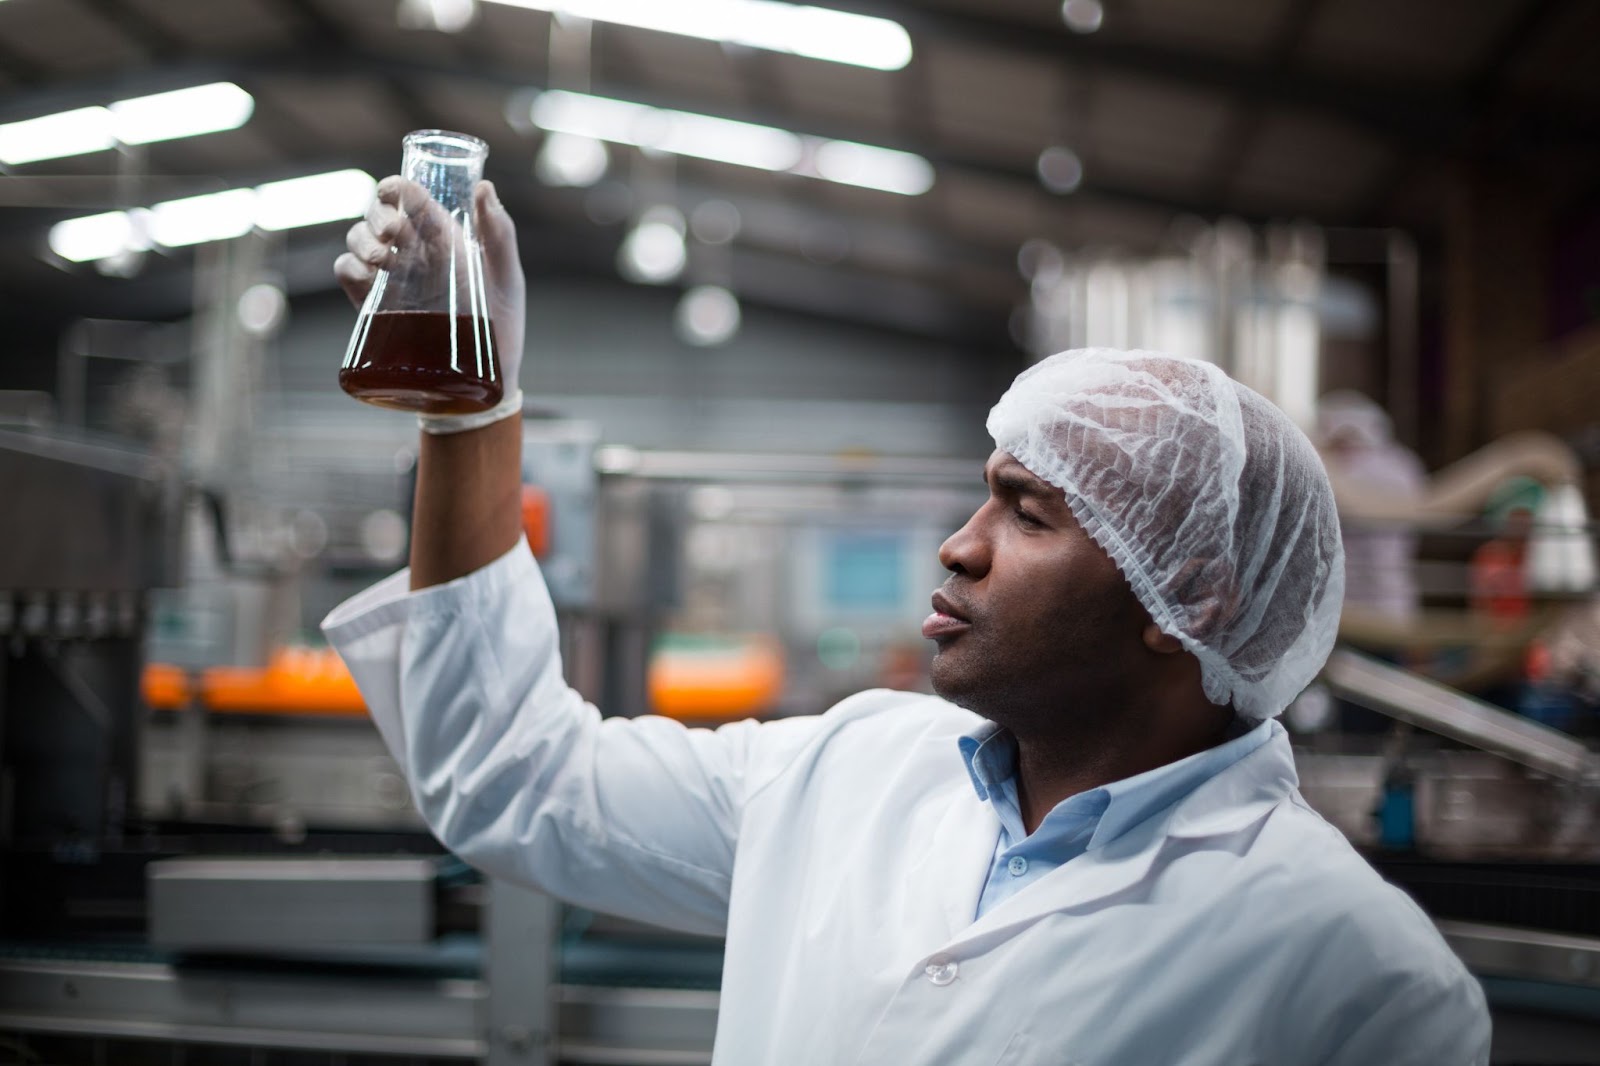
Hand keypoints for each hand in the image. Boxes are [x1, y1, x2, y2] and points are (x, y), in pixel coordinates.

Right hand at [335, 176, 526, 388]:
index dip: (396, 188)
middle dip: (377, 214)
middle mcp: (415, 255)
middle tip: (391, 233)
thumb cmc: (503, 329)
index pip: (412, 200)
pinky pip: (349, 274)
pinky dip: (350, 267)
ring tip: (383, 259)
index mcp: (445, 239)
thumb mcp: (508, 280)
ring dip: (361, 239)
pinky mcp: (375, 307)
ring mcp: (393, 280)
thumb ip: (500, 235)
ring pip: (359, 239)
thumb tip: (484, 187)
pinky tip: (367, 277)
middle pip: (379, 215)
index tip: (392, 191)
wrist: (484, 381)